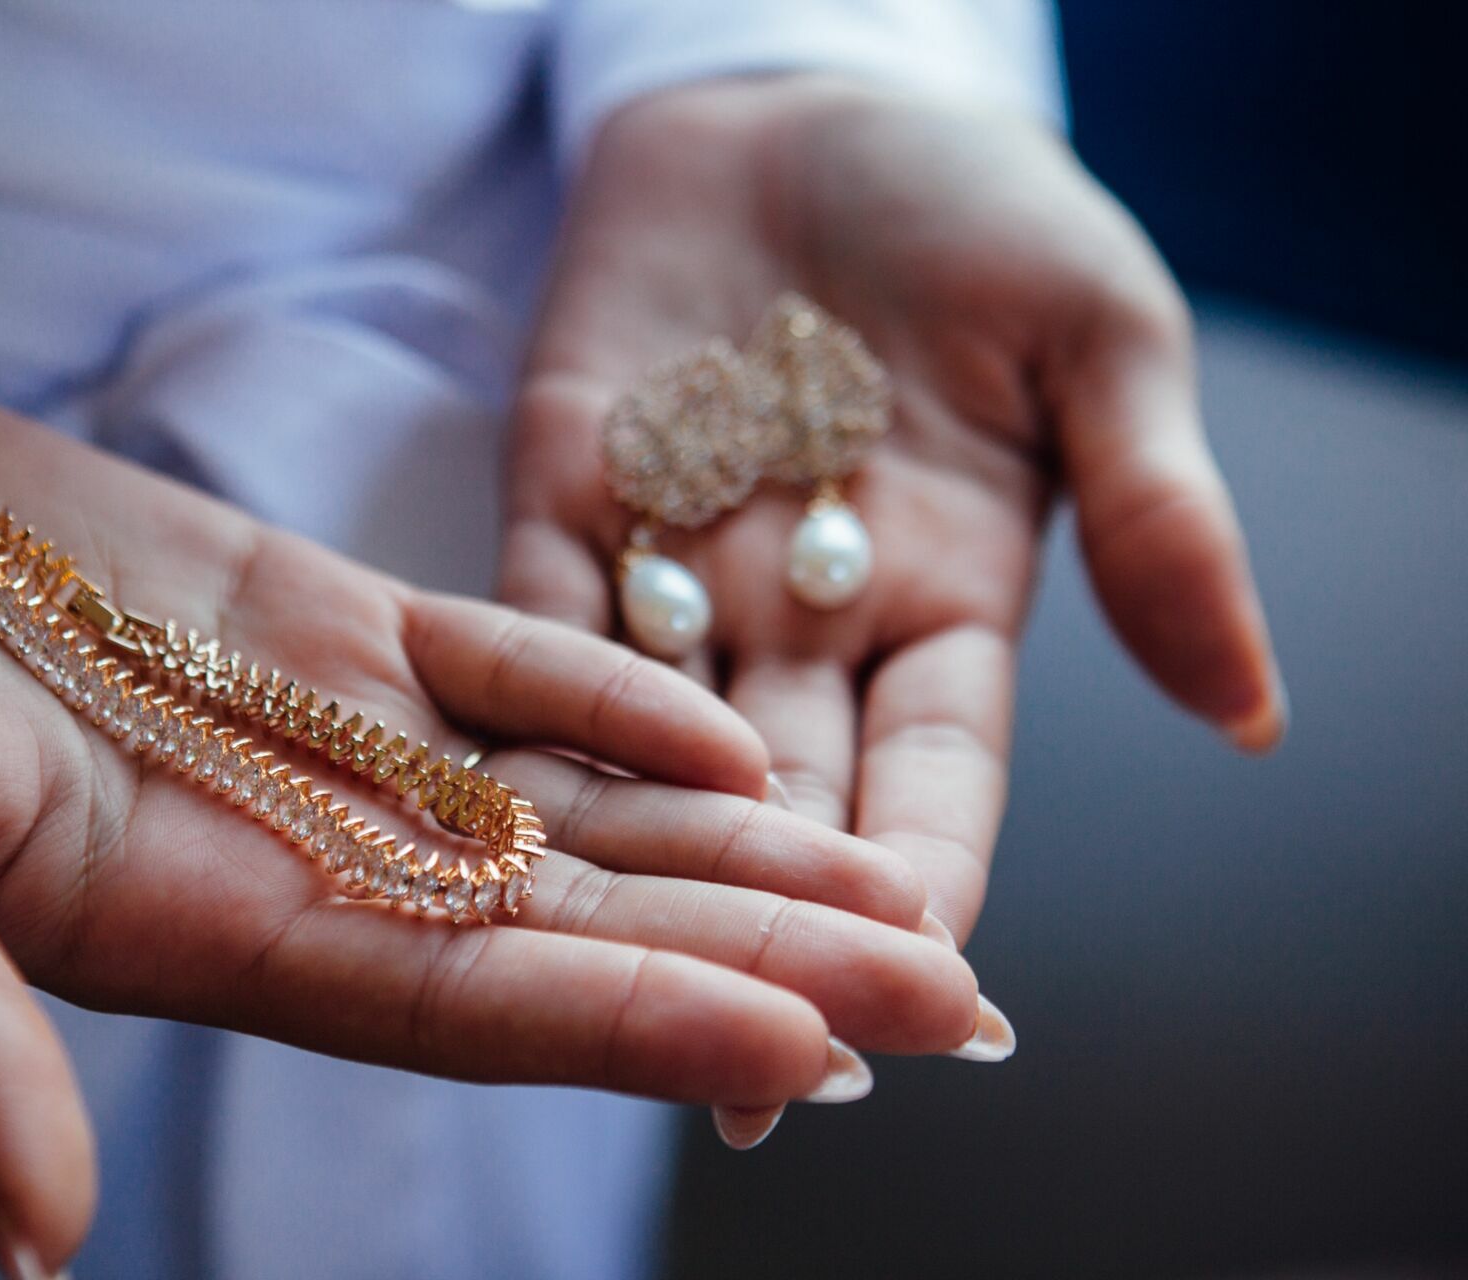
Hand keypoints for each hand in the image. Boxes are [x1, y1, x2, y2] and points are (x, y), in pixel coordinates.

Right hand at [0, 368, 979, 1273]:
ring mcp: (316, 732)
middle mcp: (292, 851)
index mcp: (199, 929)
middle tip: (957, 994)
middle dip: (764, 956)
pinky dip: (610, 686)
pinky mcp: (308, 613)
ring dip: (735, 837)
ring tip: (902, 876)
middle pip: (569, 924)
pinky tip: (735, 720)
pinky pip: (492, 661)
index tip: (819, 1049)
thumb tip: (28, 1240)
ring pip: (567, 803)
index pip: (467, 1004)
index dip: (642, 1026)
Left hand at [502, 77, 1284, 948]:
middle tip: (748, 1056)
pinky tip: (491, 805)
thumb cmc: (976, 207)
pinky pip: (530, 623)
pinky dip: (517, 711)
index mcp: (945, 599)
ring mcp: (673, 565)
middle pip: (782, 801)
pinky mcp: (561, 496)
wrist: (810, 96)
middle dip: (765, 920)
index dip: (926, 882)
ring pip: (644, 745)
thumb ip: (1156, 516)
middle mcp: (802, 619)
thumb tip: (1252, 712)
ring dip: (624, 858)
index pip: (936, 777)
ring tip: (598, 972)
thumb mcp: (1098, 341)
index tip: (925, 1003)